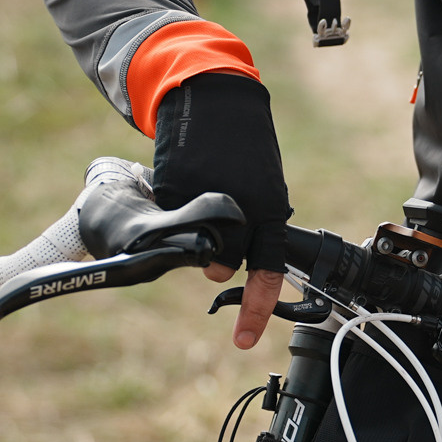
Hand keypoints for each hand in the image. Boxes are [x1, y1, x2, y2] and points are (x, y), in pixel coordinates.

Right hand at [151, 72, 293, 351]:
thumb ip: (249, 229)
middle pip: (221, 262)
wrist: (215, 99)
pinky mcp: (177, 190)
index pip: (268, 271)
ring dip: (190, 229)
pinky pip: (170, 217)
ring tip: (199, 192)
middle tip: (211, 221)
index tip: (245, 341)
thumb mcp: (260, 188)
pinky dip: (172, 204)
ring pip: (194, 243)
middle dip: (213, 253)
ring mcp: (209, 202)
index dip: (257, 309)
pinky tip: (183, 177)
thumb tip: (225, 267)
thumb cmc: (241, 148)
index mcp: (272, 212)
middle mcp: (244, 211)